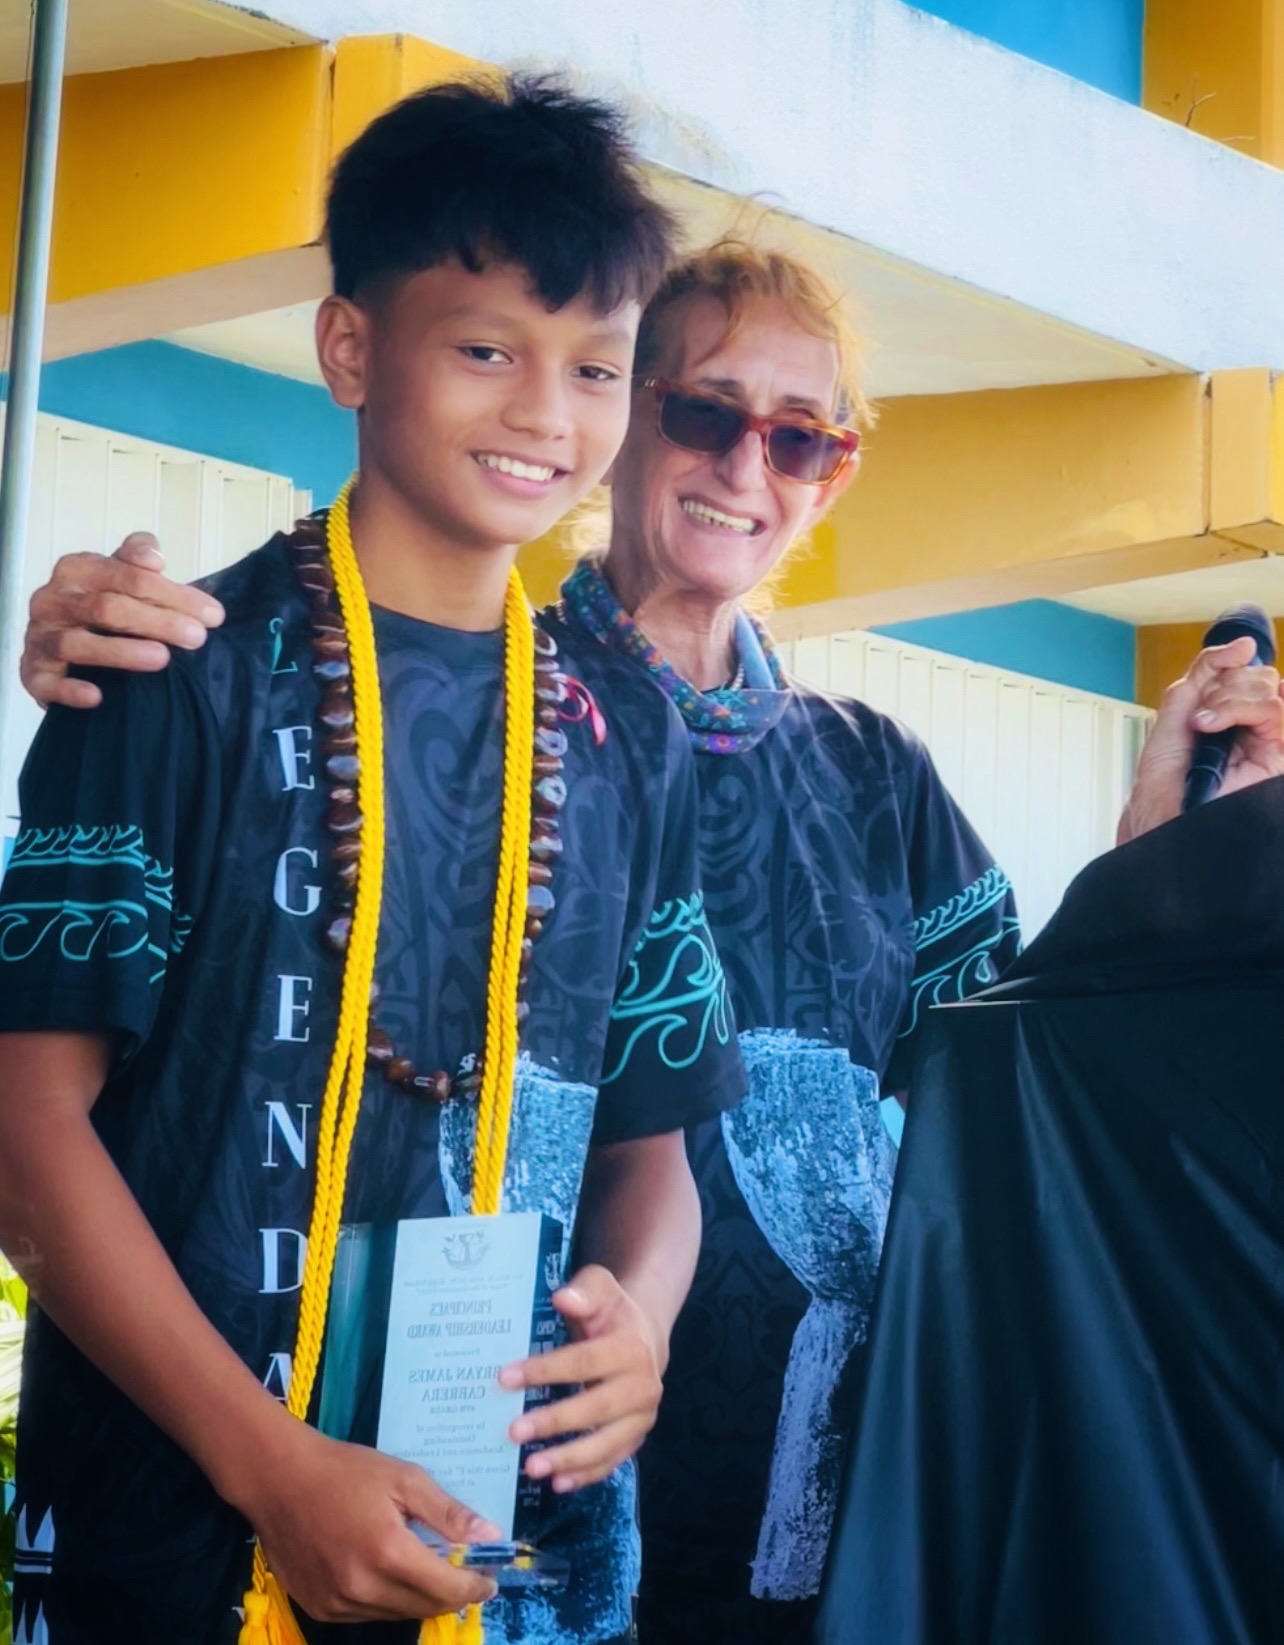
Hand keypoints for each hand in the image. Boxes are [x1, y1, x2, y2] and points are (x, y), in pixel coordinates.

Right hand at [21, 533, 223, 709]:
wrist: (61, 647)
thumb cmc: (104, 609)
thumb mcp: (122, 577)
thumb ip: (138, 561)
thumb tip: (155, 558)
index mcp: (77, 570)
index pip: (129, 576)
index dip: (174, 594)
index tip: (213, 615)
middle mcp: (53, 601)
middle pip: (107, 608)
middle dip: (158, 622)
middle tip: (197, 638)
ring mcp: (41, 638)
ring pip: (77, 644)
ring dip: (122, 652)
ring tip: (163, 659)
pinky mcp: (33, 673)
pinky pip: (46, 682)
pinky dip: (70, 689)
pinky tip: (98, 696)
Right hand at [237, 1422, 500, 1624]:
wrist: (279, 1480)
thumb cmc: (345, 1471)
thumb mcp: (404, 1478)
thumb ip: (448, 1512)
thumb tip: (490, 1536)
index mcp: (388, 1552)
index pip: (446, 1587)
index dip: (474, 1587)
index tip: (490, 1580)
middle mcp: (362, 1587)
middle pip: (425, 1606)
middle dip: (452, 1594)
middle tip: (466, 1575)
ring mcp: (337, 1603)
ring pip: (397, 1614)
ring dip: (420, 1599)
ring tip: (430, 1572)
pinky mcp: (319, 1608)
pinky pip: (367, 1614)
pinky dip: (388, 1601)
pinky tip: (391, 1575)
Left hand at [499, 1264, 664, 1493]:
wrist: (644, 1337)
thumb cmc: (611, 1313)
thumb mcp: (600, 1287)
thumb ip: (584, 1290)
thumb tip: (563, 1298)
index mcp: (631, 1348)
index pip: (583, 1361)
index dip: (545, 1371)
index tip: (504, 1379)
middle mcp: (642, 1387)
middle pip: (596, 1408)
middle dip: (554, 1422)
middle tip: (513, 1432)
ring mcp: (642, 1418)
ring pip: (606, 1444)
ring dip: (568, 1459)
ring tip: (531, 1468)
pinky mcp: (636, 1439)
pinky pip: (612, 1462)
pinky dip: (585, 1476)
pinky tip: (557, 1484)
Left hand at [1118, 635, 1283, 843]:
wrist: (1161, 808)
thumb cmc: (1165, 774)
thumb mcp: (1179, 707)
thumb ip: (1207, 671)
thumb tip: (1245, 644)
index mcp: (1229, 713)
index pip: (1245, 669)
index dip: (1226, 665)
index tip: (1207, 680)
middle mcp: (1251, 725)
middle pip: (1260, 674)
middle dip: (1222, 685)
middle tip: (1200, 715)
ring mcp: (1265, 740)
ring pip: (1268, 689)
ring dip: (1226, 699)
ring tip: (1204, 725)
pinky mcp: (1274, 757)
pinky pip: (1273, 712)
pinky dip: (1237, 709)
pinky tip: (1212, 725)